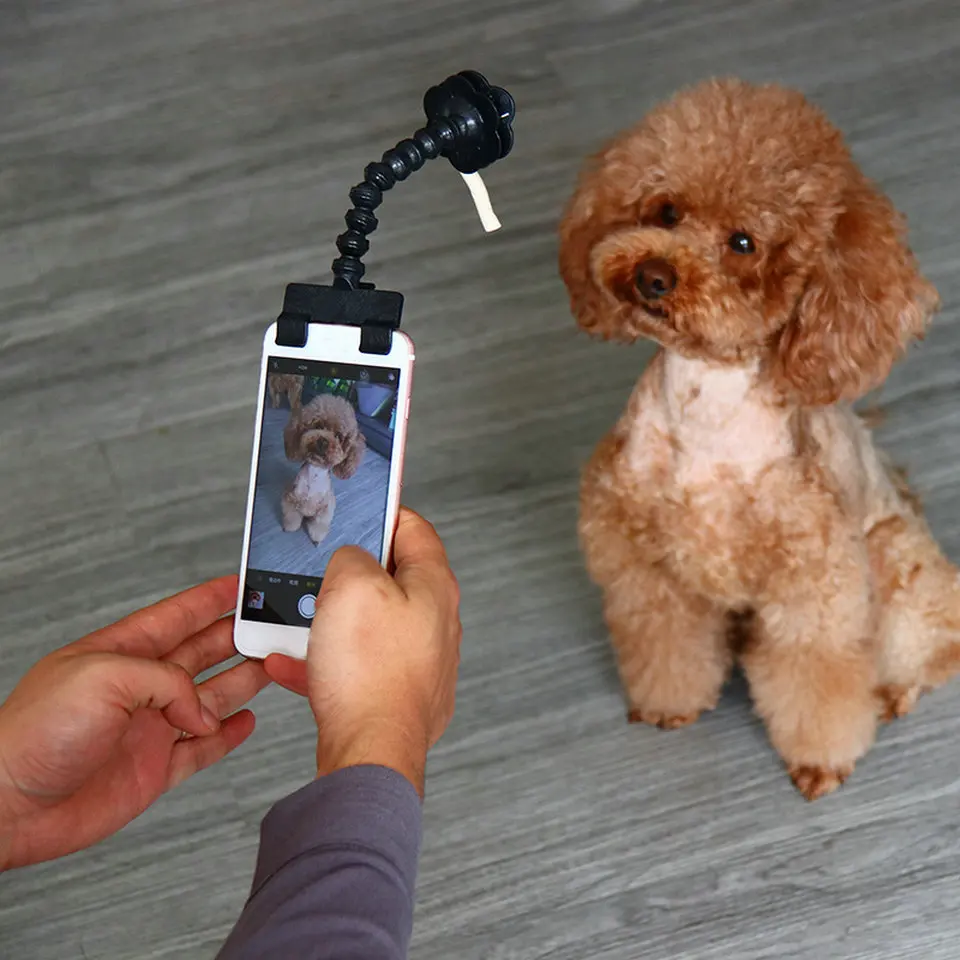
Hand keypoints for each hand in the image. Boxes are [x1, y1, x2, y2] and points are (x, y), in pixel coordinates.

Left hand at [0, 576, 267, 869]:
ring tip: (274, 667)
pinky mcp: (154, 770)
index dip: (211, 599)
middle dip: (238, 637)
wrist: (9, 807)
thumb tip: (203, 711)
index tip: (242, 585)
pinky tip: (245, 722)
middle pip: (203, 653)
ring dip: (243, 681)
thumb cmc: (35, 734)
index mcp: (122, 653)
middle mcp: (139, 688)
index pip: (178, 616)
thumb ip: (168, 681)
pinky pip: (203, 748)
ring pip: (210, 698)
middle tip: (273, 628)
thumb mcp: (106, 678)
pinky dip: (228, 734)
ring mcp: (149, 729)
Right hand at [265, 509, 461, 795]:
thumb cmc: (370, 674)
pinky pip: (358, 668)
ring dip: (332, 624)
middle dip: (351, 577)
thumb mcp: (351, 584)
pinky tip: (293, 665)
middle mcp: (436, 624)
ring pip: (371, 627)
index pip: (416, 531)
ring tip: (301, 625)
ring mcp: (421, 663)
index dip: (386, 515)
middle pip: (393, 581)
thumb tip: (352, 561)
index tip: (364, 513)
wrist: (372, 753)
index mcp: (435, 587)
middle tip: (324, 576)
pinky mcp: (399, 696)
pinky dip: (326, 663)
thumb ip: (352, 557)